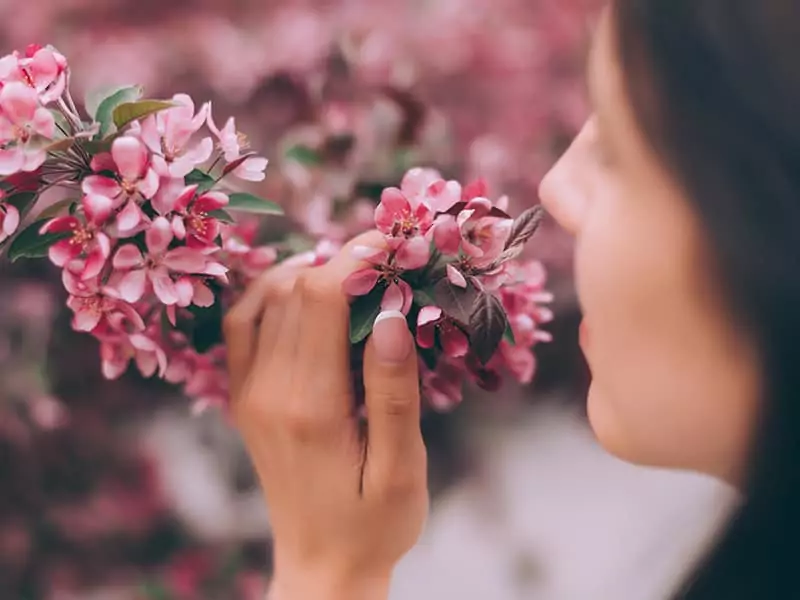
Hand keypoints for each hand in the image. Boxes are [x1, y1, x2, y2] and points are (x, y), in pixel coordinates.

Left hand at [224, 231, 428, 599]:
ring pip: (268, 299)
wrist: (322, 566)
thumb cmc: (375, 523)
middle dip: (344, 258)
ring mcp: (250, 394)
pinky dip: (267, 293)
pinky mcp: (245, 399)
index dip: (358, 256)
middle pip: (297, 291)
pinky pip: (243, 326)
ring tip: (356, 268)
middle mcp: (270, 392)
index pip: (324, 298)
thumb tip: (392, 316)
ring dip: (311, 271)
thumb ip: (394, 393)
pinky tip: (299, 286)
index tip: (395, 241)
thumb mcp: (401, 468)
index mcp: (312, 406)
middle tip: (388, 252)